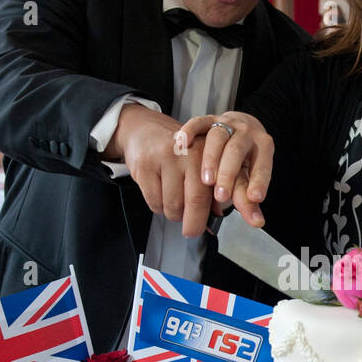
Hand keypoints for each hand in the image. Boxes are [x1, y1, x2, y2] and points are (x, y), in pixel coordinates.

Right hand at [108, 104, 214, 234]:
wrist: (145, 130)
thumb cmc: (176, 151)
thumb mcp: (199, 162)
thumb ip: (211, 187)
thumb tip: (217, 217)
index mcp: (207, 153)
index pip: (214, 190)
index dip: (213, 212)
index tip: (209, 227)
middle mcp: (188, 153)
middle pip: (195, 200)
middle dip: (193, 223)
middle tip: (190, 231)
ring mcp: (165, 158)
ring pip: (172, 205)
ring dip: (173, 214)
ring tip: (174, 205)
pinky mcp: (145, 166)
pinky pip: (154, 201)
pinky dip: (158, 207)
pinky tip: (160, 196)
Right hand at [181, 112, 273, 227]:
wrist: (235, 127)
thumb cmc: (242, 158)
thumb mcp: (248, 176)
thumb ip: (247, 198)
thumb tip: (256, 222)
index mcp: (262, 146)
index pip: (262, 165)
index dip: (258, 181)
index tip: (254, 198)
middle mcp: (245, 132)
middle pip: (237, 151)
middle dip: (228, 174)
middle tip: (221, 196)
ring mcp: (225, 124)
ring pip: (216, 137)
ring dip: (210, 160)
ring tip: (205, 182)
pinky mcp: (206, 119)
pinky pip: (197, 122)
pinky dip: (189, 132)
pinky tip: (183, 143)